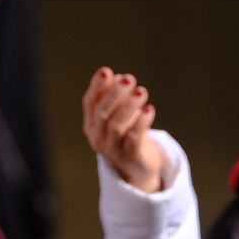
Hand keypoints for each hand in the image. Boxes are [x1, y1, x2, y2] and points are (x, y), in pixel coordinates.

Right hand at [82, 68, 164, 192]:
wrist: (139, 167)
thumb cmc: (128, 134)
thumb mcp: (119, 114)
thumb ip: (115, 96)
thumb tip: (116, 76)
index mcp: (91, 124)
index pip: (90, 103)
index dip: (97, 87)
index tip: (106, 71)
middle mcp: (98, 137)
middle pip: (102, 114)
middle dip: (115, 94)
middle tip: (129, 79)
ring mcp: (112, 150)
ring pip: (116, 126)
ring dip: (129, 106)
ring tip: (141, 91)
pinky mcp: (130, 158)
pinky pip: (133, 140)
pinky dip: (141, 123)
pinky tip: (149, 109)